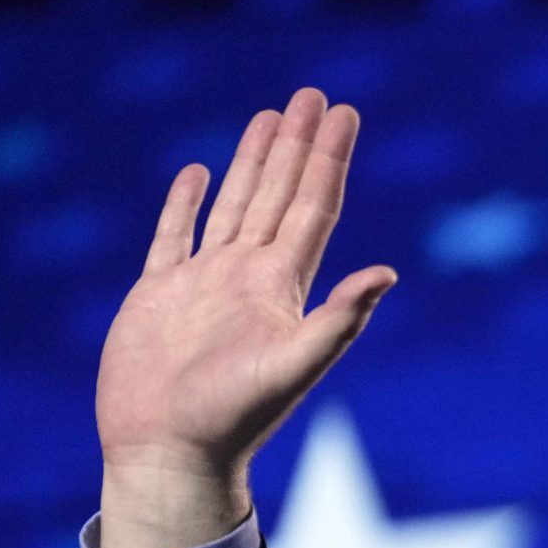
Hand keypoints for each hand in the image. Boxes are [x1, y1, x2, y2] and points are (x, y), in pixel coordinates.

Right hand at [95, 86, 396, 547]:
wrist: (171, 451)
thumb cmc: (234, 417)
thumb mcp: (295, 365)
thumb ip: (340, 320)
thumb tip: (388, 274)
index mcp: (282, 288)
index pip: (314, 208)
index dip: (329, 161)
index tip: (345, 115)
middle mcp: (248, 277)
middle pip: (280, 195)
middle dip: (298, 146)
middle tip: (314, 96)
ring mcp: (204, 283)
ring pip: (235, 204)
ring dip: (253, 161)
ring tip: (271, 116)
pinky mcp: (159, 294)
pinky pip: (174, 236)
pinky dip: (186, 204)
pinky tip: (197, 173)